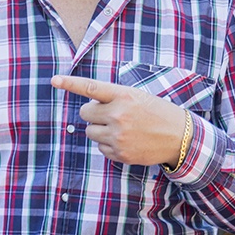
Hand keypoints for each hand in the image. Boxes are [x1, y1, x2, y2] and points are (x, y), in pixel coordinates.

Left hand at [52, 75, 185, 166]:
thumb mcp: (137, 96)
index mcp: (123, 95)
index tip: (54, 80)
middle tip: (109, 114)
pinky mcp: (120, 153)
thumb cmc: (156, 112)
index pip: (90, 88)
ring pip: (90, 132)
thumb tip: (89, 104)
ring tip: (120, 128)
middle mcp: (118, 115)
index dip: (70, 83)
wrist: (179, 137)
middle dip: (92, 113)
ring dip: (99, 129)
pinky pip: (100, 148)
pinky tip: (126, 141)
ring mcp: (118, 136)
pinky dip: (108, 145)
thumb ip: (113, 97)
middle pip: (85, 113)